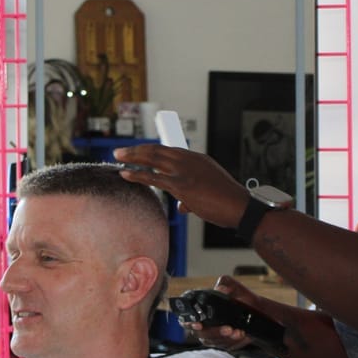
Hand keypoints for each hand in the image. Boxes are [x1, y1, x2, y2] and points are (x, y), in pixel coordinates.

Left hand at [114, 143, 249, 229]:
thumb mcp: (209, 192)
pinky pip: (153, 178)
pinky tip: (125, 174)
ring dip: (132, 157)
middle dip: (137, 150)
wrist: (239, 207)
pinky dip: (137, 175)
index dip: (150, 151)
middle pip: (157, 150)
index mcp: (197, 159)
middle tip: (121, 151)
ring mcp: (184, 171)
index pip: (168, 150)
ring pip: (152, 159)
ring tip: (118, 156)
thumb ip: (191, 196)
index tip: (138, 152)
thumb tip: (181, 206)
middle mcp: (189, 160)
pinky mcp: (181, 185)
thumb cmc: (227, 203)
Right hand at [183, 275, 273, 351]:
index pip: (185, 320)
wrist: (256, 307)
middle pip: (201, 334)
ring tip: (238, 331)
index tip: (198, 324)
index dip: (188, 323)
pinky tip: (242, 334)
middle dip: (214, 332)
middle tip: (228, 328)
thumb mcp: (233, 286)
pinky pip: (226, 346)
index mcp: (199, 311)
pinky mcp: (223, 344)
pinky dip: (234, 341)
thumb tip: (221, 288)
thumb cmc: (240, 296)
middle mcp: (202, 326)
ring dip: (226, 338)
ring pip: (214, 341)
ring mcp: (212, 336)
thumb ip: (225, 285)